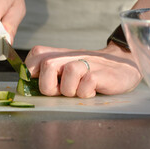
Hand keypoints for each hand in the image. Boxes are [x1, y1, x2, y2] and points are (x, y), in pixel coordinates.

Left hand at [25, 44, 141, 97]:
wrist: (123, 64)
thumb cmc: (89, 71)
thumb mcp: (66, 67)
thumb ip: (46, 72)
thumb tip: (26, 83)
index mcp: (58, 54)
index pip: (35, 56)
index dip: (32, 72)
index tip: (40, 82)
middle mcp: (70, 56)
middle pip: (47, 65)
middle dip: (49, 86)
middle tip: (61, 91)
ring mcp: (86, 63)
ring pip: (68, 74)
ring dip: (70, 90)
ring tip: (79, 90)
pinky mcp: (101, 74)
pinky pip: (85, 86)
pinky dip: (86, 94)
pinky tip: (92, 91)